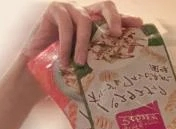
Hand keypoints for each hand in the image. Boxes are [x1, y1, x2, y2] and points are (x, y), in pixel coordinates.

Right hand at [21, 1, 142, 66]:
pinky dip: (66, 44)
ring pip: (84, 20)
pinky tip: (65, 60)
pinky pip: (65, 24)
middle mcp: (84, 13)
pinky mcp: (54, 10)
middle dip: (114, 18)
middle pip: (104, 6)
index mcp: (95, 25)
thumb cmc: (63, 69)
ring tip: (81, 62)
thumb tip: (121, 75)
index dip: (126, 19)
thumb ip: (99, 61)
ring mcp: (69, 9)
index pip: (113, 18)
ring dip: (83, 43)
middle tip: (115, 35)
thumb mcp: (85, 64)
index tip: (139, 25)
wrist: (35, 70)